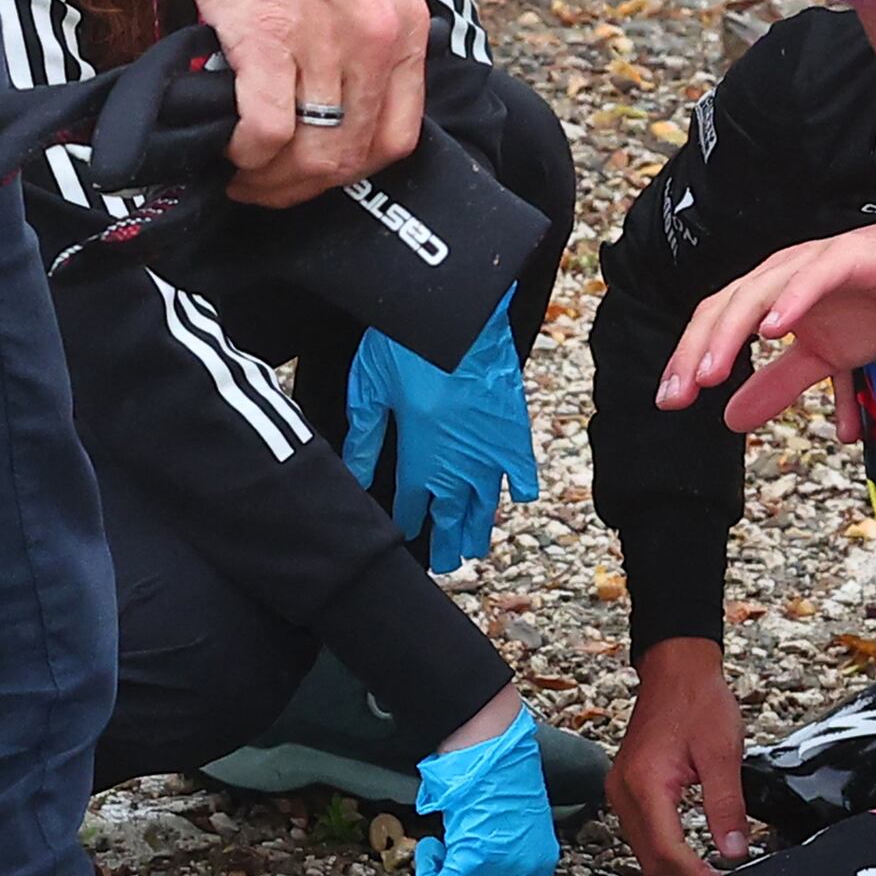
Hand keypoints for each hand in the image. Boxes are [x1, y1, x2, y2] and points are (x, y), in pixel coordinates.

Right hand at [164, 0, 424, 207]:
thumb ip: (345, 41)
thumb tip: (310, 107)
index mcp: (403, 27)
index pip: (398, 136)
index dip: (350, 170)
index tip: (308, 172)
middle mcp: (380, 38)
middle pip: (354, 157)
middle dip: (302, 187)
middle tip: (260, 183)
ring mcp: (330, 39)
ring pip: (316, 154)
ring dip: (270, 179)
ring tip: (238, 170)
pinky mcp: (271, 37)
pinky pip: (268, 130)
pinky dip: (245, 154)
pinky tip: (226, 147)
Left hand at [344, 305, 543, 572]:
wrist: (458, 312)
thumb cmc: (407, 345)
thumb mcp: (371, 388)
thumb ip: (365, 436)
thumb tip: (355, 475)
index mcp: (420, 456)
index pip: (411, 504)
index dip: (407, 522)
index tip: (403, 535)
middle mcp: (459, 462)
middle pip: (453, 514)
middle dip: (448, 541)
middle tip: (449, 562)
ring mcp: (490, 447)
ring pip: (486, 499)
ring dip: (480, 525)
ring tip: (476, 547)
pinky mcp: (513, 425)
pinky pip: (521, 466)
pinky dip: (520, 484)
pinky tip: (518, 498)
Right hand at [407, 700, 560, 875]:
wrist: (493, 750)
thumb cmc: (501, 775)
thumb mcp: (517, 825)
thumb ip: (507, 855)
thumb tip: (480, 875)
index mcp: (541, 862)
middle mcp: (527, 873)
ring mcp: (503, 870)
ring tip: (437, 854)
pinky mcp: (475, 861)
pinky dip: (428, 874)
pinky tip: (430, 849)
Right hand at [609, 637, 750, 875]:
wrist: (675, 669)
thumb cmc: (698, 701)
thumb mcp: (723, 754)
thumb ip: (727, 806)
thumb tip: (734, 852)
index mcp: (646, 784)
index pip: (667, 851)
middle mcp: (624, 791)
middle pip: (650, 858)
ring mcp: (620, 791)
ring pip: (643, 850)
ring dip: (673, 869)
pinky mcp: (626, 788)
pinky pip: (641, 833)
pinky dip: (664, 850)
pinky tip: (690, 856)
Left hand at [661, 221, 875, 432]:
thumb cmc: (873, 305)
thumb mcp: (821, 359)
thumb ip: (778, 385)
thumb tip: (730, 419)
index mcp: (768, 294)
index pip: (715, 324)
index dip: (689, 358)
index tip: (670, 400)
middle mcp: (779, 274)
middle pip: (724, 308)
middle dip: (697, 350)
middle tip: (681, 393)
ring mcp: (809, 264)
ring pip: (758, 293)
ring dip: (730, 332)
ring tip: (711, 369)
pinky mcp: (845, 258)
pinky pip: (812, 278)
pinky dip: (790, 302)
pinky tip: (773, 329)